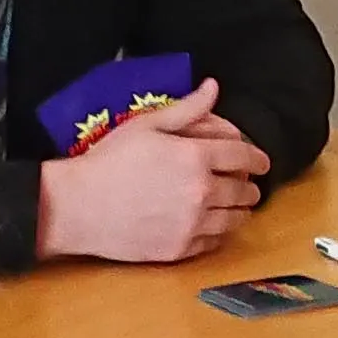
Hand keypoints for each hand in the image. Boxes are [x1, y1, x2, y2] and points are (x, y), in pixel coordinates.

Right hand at [31, 82, 265, 262]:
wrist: (77, 207)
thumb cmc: (106, 162)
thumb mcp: (145, 125)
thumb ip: (186, 109)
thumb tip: (213, 88)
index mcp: (196, 157)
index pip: (245, 157)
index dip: (258, 159)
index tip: (261, 162)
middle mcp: (202, 192)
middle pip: (245, 191)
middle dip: (249, 186)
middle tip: (243, 185)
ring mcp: (192, 224)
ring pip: (236, 219)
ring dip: (240, 210)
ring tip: (232, 206)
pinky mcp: (180, 249)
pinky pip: (215, 242)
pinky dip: (219, 233)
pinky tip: (210, 225)